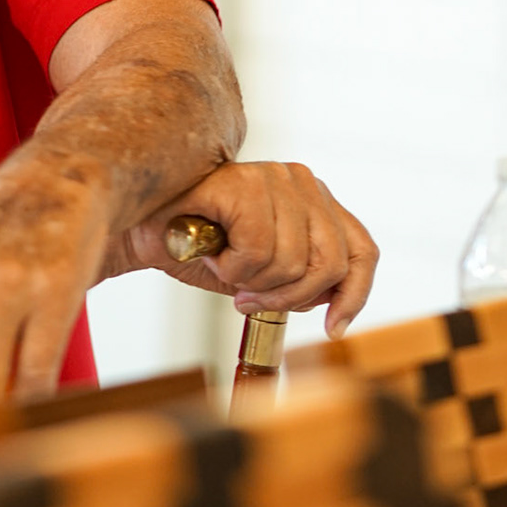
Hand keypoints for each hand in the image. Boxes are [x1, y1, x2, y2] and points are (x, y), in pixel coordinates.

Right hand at [117, 161, 377, 338]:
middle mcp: (302, 182)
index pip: (362, 250)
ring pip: (293, 263)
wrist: (143, 232)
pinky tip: (210, 253)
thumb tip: (330, 300)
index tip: (333, 329)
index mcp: (315, 200)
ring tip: (224, 266)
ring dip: (252, 282)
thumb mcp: (262, 273)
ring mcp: (275, 177)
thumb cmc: (200, 250)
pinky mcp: (246, 183)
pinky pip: (258, 251)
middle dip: (288, 298)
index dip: (354, 296)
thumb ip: (300, 280)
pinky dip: (230, 268)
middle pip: (330, 264)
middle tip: (248, 299)